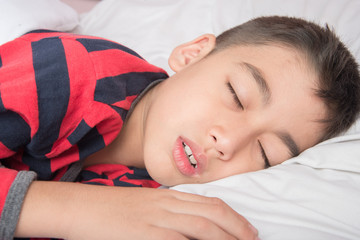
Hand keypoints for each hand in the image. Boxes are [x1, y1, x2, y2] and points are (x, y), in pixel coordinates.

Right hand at [16, 182, 258, 239]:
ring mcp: (156, 218)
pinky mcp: (144, 233)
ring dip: (224, 237)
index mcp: (167, 196)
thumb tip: (188, 224)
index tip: (246, 228)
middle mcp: (167, 204)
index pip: (208, 203)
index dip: (232, 215)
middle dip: (237, 227)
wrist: (81, 206)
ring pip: (200, 225)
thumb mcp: (144, 204)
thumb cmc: (111, 207)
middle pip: (211, 213)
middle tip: (253, 238)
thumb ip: (166, 211)